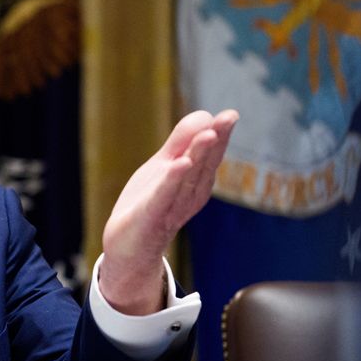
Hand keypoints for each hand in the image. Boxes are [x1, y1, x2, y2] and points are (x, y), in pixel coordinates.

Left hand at [100, 109, 238, 314]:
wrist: (129, 246)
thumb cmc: (150, 203)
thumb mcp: (165, 166)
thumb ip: (182, 142)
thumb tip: (205, 114)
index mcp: (197, 180)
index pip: (211, 154)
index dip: (221, 134)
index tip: (230, 114)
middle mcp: (191, 193)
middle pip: (205, 163)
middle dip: (216, 141)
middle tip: (228, 118)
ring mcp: (173, 205)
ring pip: (188, 177)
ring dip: (198, 155)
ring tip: (208, 135)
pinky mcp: (152, 215)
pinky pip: (164, 196)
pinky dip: (173, 180)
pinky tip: (180, 164)